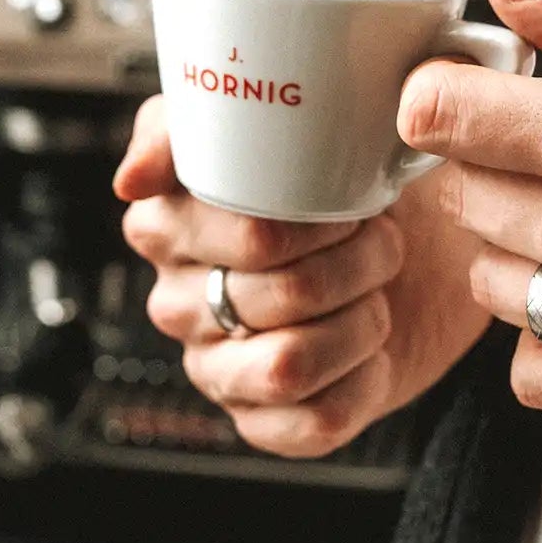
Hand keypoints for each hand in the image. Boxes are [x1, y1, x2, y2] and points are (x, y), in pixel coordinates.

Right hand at [115, 95, 491, 457]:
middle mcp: (180, 303)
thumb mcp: (266, 120)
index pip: (246, 235)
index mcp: (166, 228)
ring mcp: (218, 368)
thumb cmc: (332, 181)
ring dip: (359, 323)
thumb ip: (185, 126)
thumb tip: (129, 181)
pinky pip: (313, 422)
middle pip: (282, 294)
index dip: (315, 221)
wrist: (412, 252)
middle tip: (379, 239)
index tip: (344, 199)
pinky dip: (362, 382)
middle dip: (355, 263)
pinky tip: (371, 352)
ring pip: (290, 365)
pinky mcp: (262, 422)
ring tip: (375, 292)